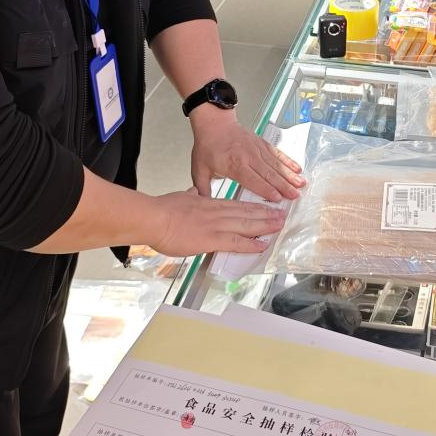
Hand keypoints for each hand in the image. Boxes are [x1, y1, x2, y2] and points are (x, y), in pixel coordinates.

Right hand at [146, 189, 286, 256]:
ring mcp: (216, 225)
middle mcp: (217, 212)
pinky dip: (250, 244)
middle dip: (266, 214)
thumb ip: (191, 195)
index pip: (237, 204)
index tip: (266, 206)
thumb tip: (194, 191)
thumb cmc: (162, 209)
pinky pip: (236, 242)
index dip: (254, 206)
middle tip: (282, 215)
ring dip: (265, 225)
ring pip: (246, 224)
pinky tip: (262, 245)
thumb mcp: (181, 196)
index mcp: (209, 203)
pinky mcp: (211, 239)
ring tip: (279, 226)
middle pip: (247, 212)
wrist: (154, 217)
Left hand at [190, 108, 305, 201]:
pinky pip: (277, 154)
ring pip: (276, 164)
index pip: (252, 179)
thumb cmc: (207, 147)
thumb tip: (204, 207)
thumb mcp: (199, 170)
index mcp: (233, 164)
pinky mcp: (262, 144)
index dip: (265, 189)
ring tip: (301, 184)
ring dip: (289, 175)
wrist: (214, 124)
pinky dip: (288, 161)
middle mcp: (248, 156)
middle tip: (295, 196)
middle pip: (268, 173)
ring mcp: (257, 149)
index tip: (278, 198)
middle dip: (283, 185)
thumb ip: (203, 189)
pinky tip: (298, 169)